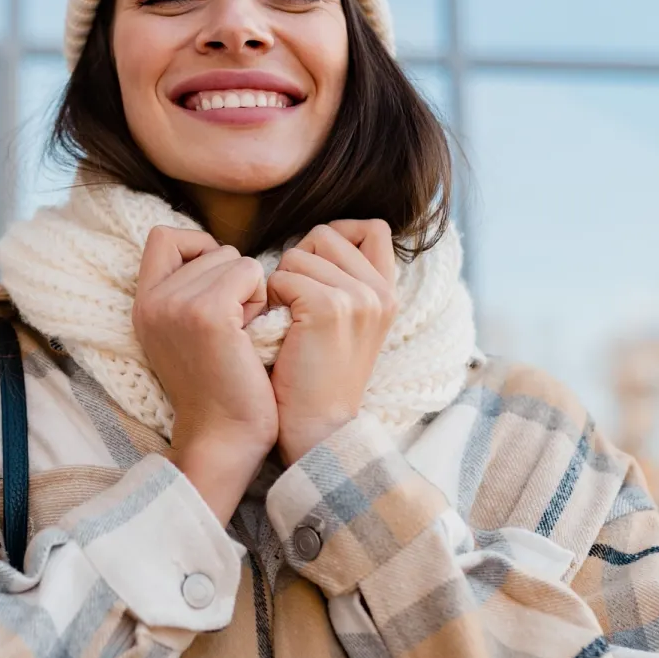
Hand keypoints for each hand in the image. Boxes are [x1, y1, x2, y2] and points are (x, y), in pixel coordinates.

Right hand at [131, 227, 277, 521]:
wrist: (224, 438)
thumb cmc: (221, 389)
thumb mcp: (185, 334)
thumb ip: (187, 293)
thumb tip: (218, 252)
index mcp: (143, 305)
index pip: (163, 236)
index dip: (198, 247)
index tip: (217, 285)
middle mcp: (153, 301)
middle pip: (211, 248)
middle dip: (233, 280)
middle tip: (233, 328)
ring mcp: (177, 305)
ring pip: (234, 258)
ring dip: (249, 291)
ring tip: (241, 334)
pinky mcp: (207, 313)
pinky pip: (250, 272)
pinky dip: (260, 299)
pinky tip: (251, 335)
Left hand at [267, 220, 398, 463]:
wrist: (316, 430)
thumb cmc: (315, 378)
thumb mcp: (346, 325)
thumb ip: (342, 282)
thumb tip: (312, 241)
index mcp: (388, 293)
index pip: (373, 227)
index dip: (337, 234)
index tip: (315, 265)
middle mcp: (380, 292)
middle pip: (326, 234)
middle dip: (299, 260)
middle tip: (294, 304)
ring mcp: (358, 298)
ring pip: (298, 253)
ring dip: (280, 283)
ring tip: (287, 323)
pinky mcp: (329, 308)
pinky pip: (282, 277)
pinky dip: (270, 301)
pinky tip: (278, 331)